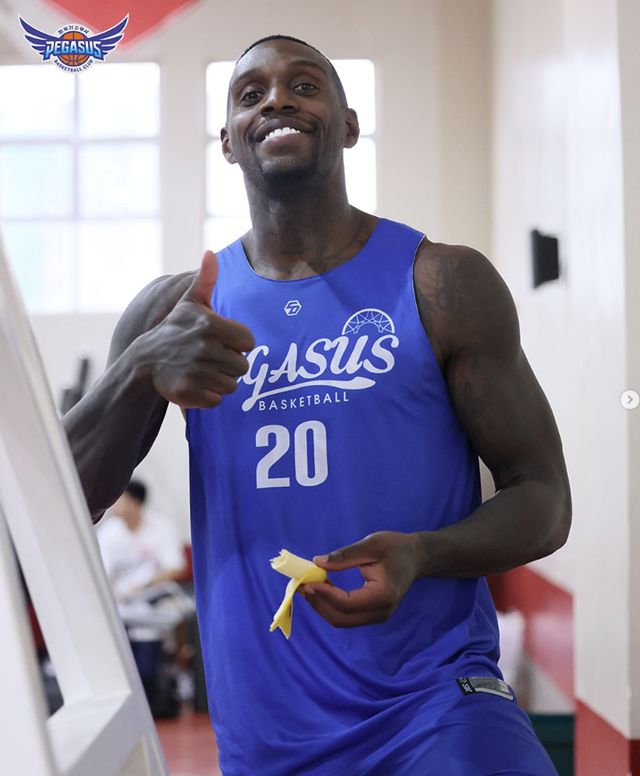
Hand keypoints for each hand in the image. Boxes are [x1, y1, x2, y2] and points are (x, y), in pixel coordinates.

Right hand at [147, 250, 254, 408]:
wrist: (145, 361)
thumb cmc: (175, 329)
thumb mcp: (190, 303)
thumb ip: (205, 279)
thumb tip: (211, 253)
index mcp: (211, 325)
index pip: (248, 342)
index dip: (237, 344)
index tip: (221, 342)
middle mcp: (204, 348)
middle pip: (242, 367)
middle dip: (228, 365)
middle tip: (209, 358)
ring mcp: (196, 371)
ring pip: (231, 385)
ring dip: (219, 381)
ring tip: (200, 370)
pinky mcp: (189, 393)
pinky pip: (217, 400)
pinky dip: (207, 396)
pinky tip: (194, 384)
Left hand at [300, 531, 419, 627]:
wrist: (416, 557)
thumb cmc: (396, 547)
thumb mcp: (371, 545)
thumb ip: (344, 556)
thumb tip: (317, 563)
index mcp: (383, 596)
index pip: (346, 603)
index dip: (324, 594)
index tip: (307, 581)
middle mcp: (381, 612)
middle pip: (341, 618)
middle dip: (318, 603)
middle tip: (301, 586)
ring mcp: (377, 616)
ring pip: (341, 620)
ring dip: (322, 605)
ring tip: (308, 585)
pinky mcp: (372, 613)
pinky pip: (346, 615)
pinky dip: (330, 605)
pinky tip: (322, 588)